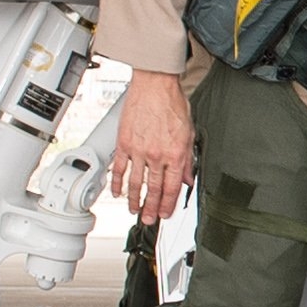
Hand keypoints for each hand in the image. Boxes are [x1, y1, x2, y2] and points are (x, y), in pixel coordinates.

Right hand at [110, 69, 195, 215]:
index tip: (166, 214)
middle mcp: (157, 155)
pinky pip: (119, 169)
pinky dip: (117, 183)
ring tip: (134, 211)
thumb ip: (187, 159)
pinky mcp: (124, 144)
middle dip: (152, 208)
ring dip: (134, 200)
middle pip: (154, 189)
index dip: (169, 204)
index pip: (172, 187)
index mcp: (175, 154)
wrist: (154, 86)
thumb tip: (187, 178)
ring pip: (136, 183)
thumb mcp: (189, 133)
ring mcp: (139, 151)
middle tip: (149, 221)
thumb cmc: (172, 104)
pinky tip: (118, 192)